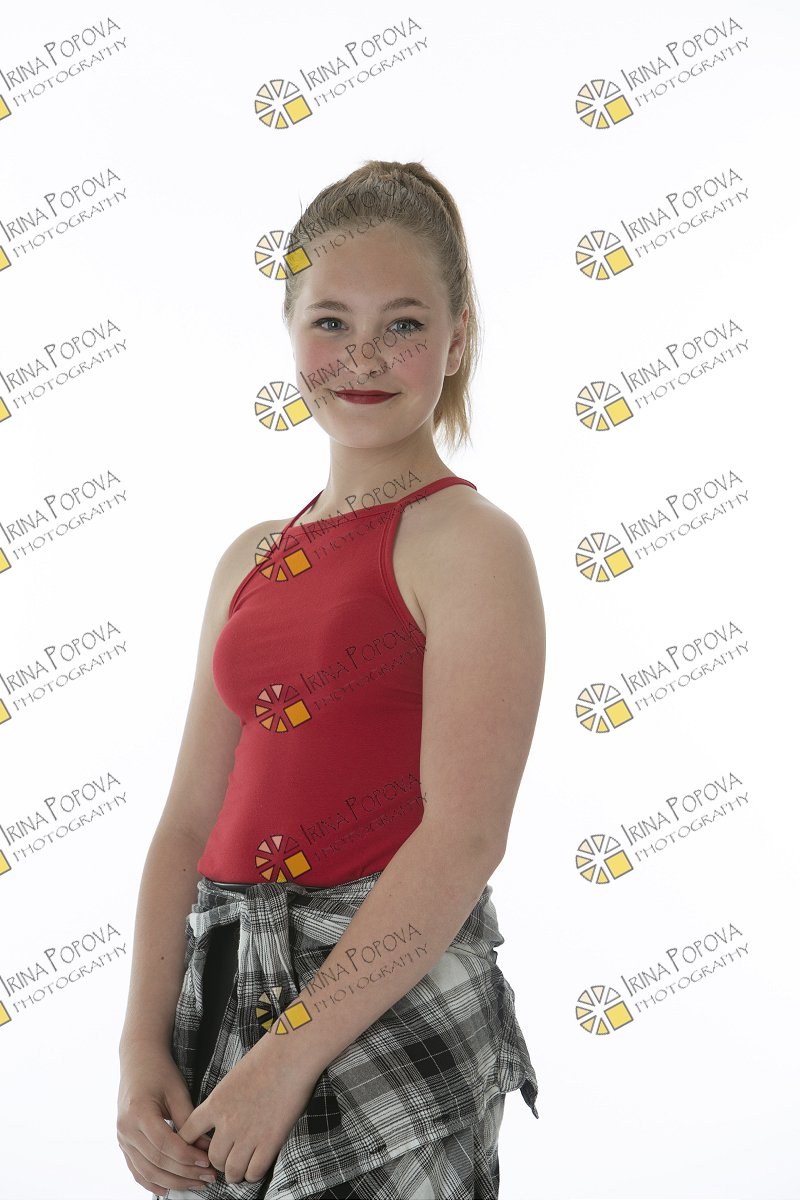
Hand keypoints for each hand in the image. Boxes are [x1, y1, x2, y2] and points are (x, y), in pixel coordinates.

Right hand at [117, 1044, 216, 1195]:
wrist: (138, 1059)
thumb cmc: (160, 1071)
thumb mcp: (177, 1091)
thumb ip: (190, 1121)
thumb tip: (207, 1147)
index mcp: (138, 1113)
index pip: (165, 1145)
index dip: (187, 1156)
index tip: (207, 1161)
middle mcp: (125, 1129)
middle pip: (157, 1162)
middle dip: (185, 1173)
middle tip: (208, 1177)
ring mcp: (122, 1138)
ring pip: (147, 1171)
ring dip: (173, 1182)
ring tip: (197, 1184)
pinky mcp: (124, 1143)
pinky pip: (137, 1170)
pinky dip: (153, 1183)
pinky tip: (169, 1189)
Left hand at [176, 1035, 319, 1185]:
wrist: (289, 1055)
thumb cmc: (266, 1058)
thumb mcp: (232, 1078)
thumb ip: (223, 1101)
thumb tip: (221, 1117)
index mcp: (215, 1103)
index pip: (188, 1133)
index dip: (189, 1146)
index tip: (195, 1150)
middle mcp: (228, 1122)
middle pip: (212, 1158)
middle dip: (219, 1163)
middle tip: (227, 1160)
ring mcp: (248, 1134)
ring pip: (231, 1170)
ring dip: (235, 1173)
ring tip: (240, 1170)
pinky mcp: (270, 1141)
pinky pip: (254, 1171)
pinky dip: (253, 1174)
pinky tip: (256, 1167)